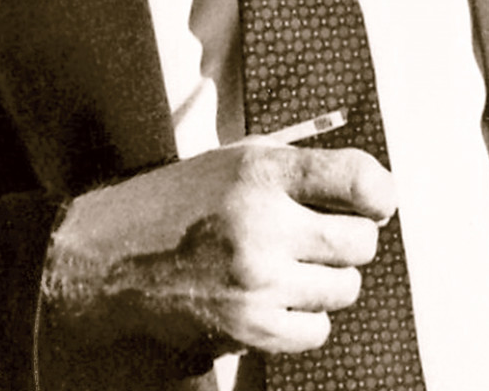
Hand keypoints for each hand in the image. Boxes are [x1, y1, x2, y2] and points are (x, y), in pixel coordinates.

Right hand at [45, 142, 396, 364]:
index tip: (374, 201)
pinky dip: (305, 319)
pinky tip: (277, 299)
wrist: (109, 260)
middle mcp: (262, 225)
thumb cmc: (180, 203)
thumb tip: (372, 194)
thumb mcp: (237, 159)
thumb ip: (302, 169)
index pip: (359, 179)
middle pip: (361, 242)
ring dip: (326, 280)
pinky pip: (317, 330)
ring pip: (345, 288)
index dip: (379, 193)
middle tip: (320, 237)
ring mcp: (256, 281)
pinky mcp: (248, 328)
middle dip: (350, 239)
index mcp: (261, 172)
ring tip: (290, 267)